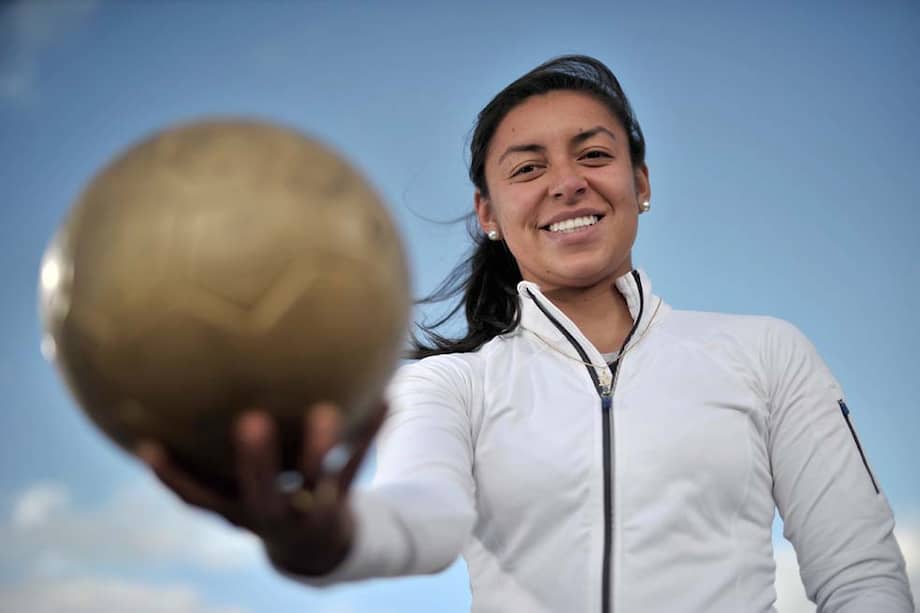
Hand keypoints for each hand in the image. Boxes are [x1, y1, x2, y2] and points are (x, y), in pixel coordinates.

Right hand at [136, 402, 386, 575]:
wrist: (319, 550)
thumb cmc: (270, 501)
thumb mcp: (241, 487)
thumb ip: (219, 452)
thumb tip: (181, 385)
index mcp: (237, 510)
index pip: (197, 498)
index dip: (171, 476)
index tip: (147, 445)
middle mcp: (270, 515)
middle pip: (259, 493)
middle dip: (254, 462)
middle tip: (251, 421)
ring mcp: (309, 513)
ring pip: (316, 481)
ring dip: (320, 447)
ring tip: (328, 409)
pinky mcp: (341, 503)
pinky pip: (356, 466)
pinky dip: (369, 433)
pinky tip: (385, 400)